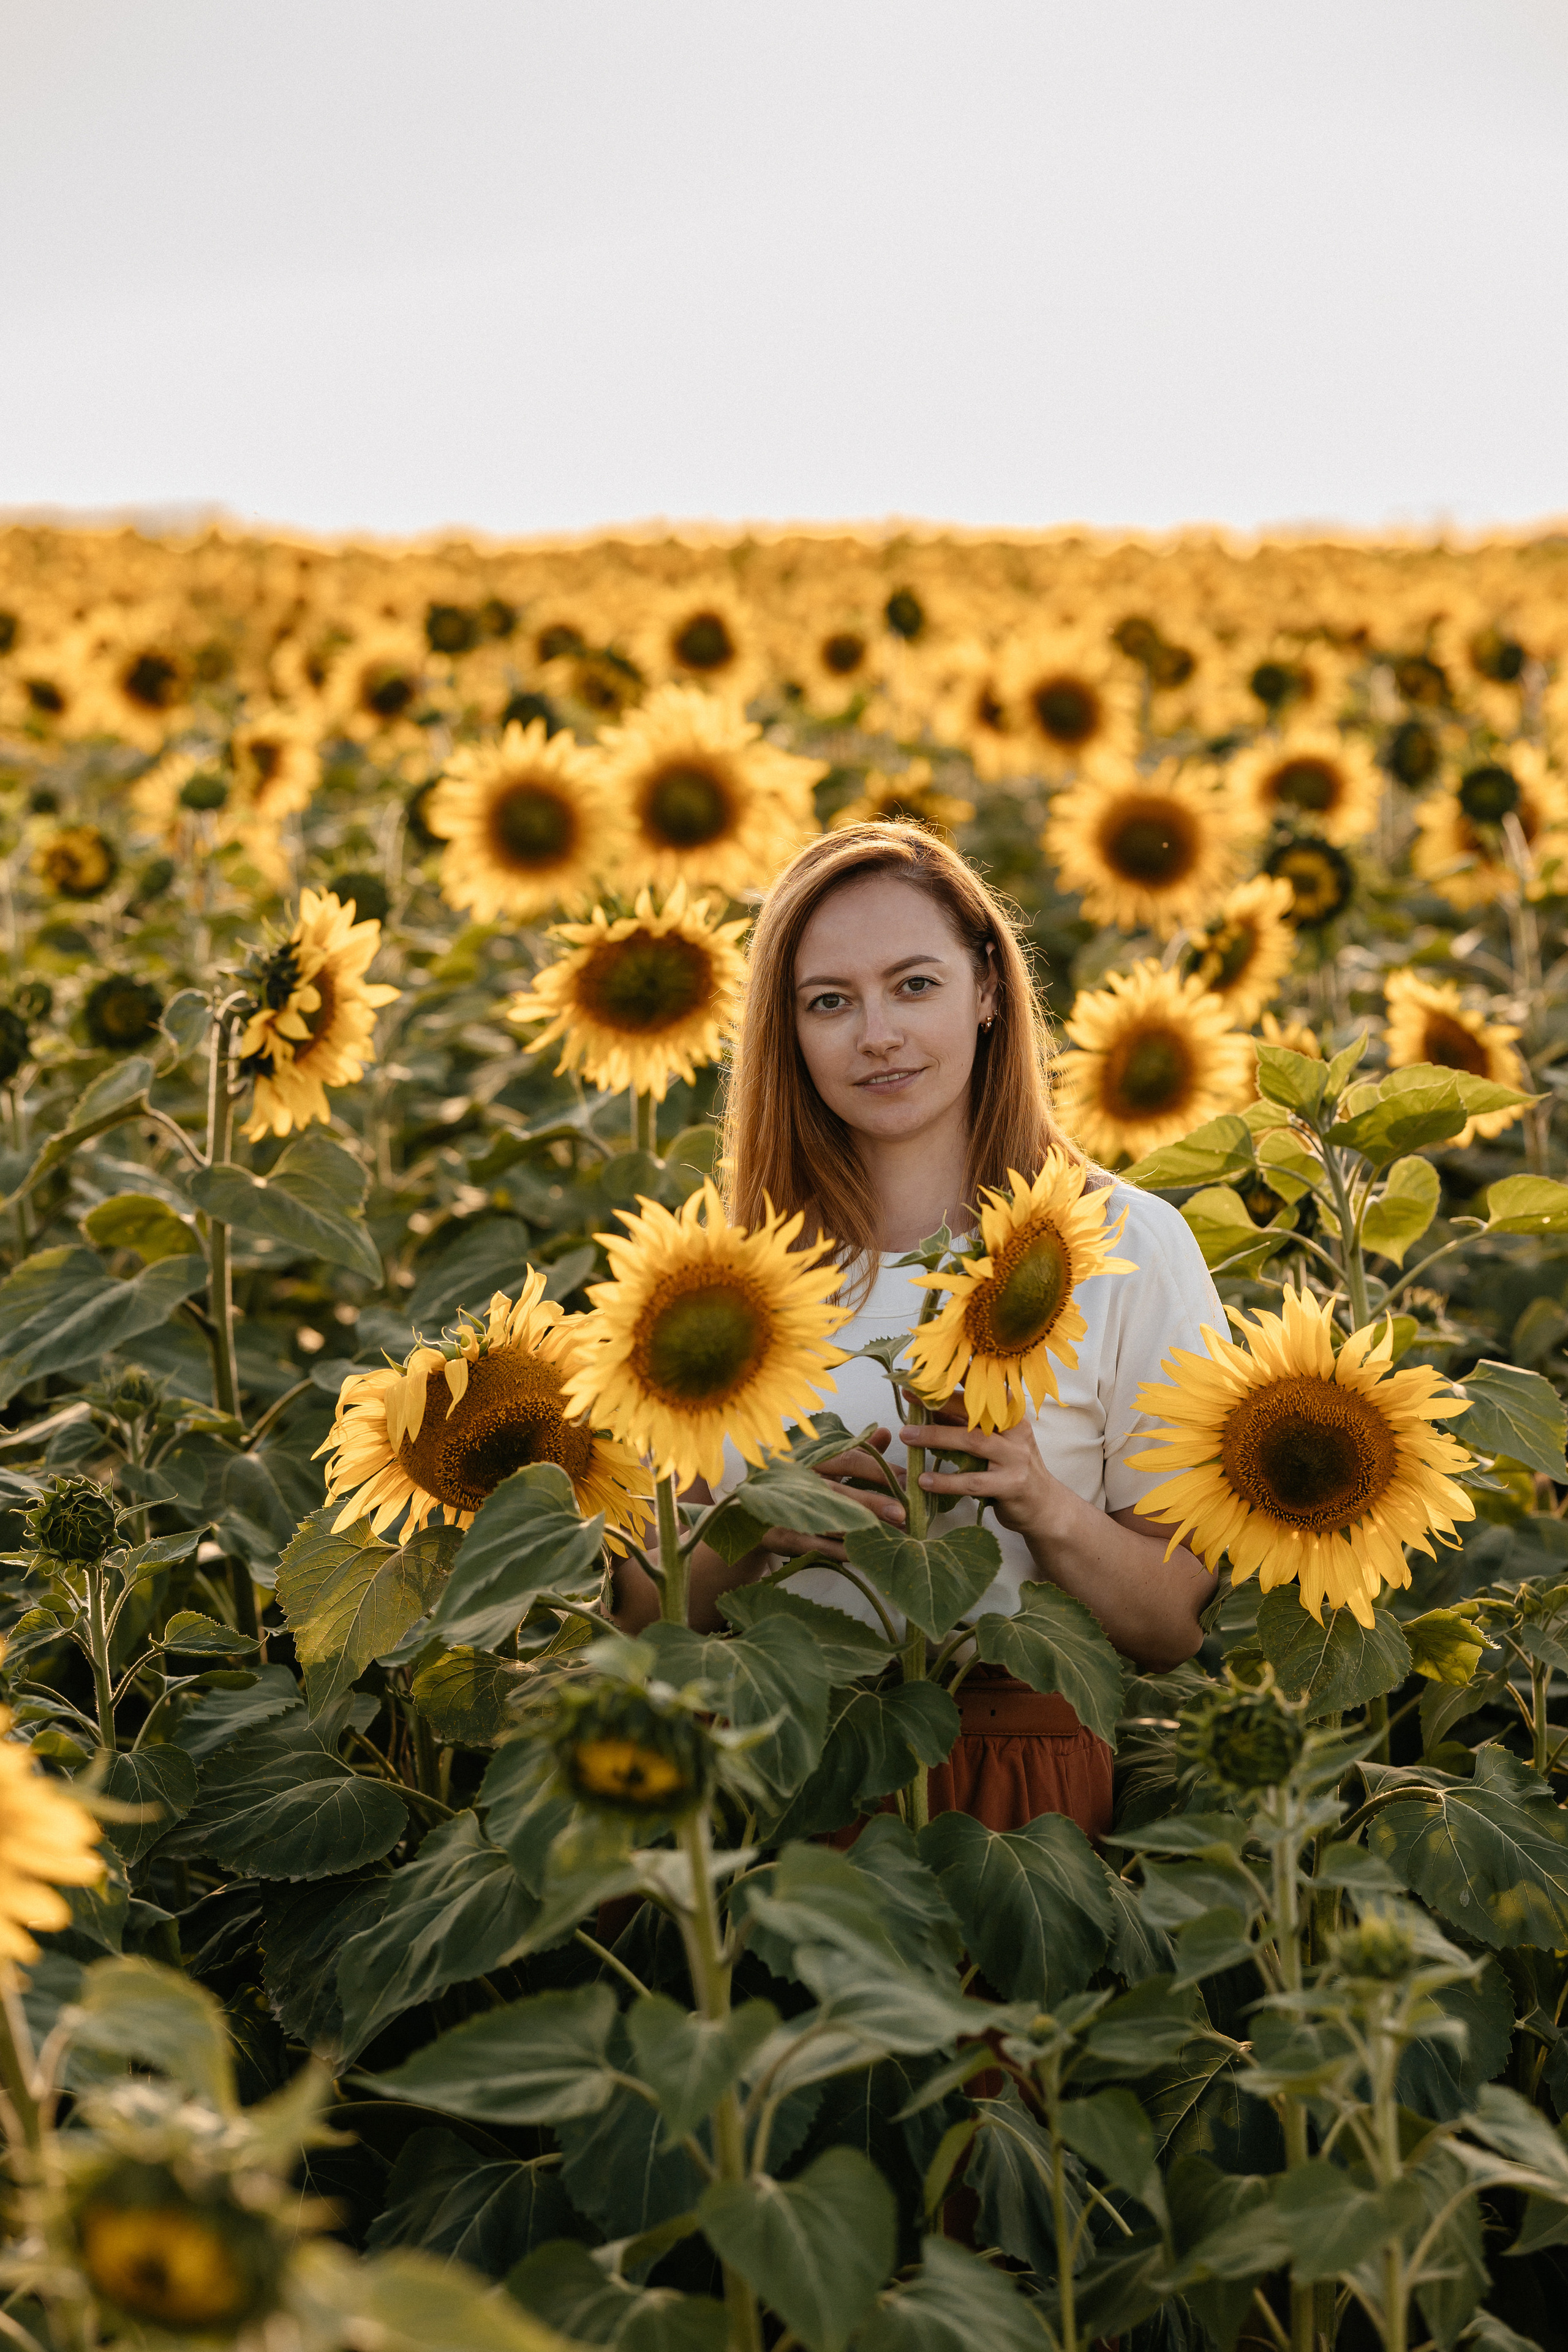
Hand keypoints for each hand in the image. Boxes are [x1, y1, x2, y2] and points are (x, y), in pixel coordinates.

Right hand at [758, 1428, 906, 1562]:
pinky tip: (861, 1553)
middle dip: (871, 1501)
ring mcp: (784, 1509)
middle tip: (903, 1512)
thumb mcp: (825, 1464)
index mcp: (809, 1458)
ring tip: (890, 1534)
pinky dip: (838, 1550)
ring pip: (825, 1518)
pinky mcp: (778, 1536)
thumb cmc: (797, 1485)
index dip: (879, 1469)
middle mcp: (795, 1480)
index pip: (847, 1458)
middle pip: (837, 1489)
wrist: (750, 1514)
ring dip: (859, 1528)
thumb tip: (884, 1431)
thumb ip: (856, 1451)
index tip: (907, 1480)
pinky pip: (812, 1545)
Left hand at [899, 1392, 1059, 1543]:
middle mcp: (1016, 1430)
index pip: (981, 1388)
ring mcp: (1016, 1457)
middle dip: (939, 1403)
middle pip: (974, 1410)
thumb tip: (928, 1406)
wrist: (1044, 1506)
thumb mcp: (992, 1440)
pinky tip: (924, 1480)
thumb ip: (965, 1424)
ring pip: (972, 1441)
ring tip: (908, 1436)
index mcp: (1011, 1413)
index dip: (953, 1378)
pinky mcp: (1011, 1485)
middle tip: (908, 1399)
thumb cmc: (1012, 1468)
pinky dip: (945, 1480)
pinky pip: (972, 1481)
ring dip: (936, 1437)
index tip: (925, 1372)